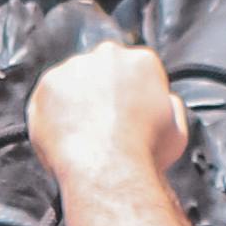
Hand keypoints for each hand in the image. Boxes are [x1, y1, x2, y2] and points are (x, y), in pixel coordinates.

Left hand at [26, 40, 186, 186]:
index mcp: (142, 61)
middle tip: (103, 125)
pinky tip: (65, 136)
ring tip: (83, 135)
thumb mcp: (177, 130)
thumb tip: (164, 101)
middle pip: (102, 71)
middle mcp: (107, 56)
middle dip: (101, 92)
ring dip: (75, 102)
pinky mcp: (48, 84)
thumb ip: (169, 107)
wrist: (109, 169)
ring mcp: (74, 68)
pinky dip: (52, 114)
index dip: (130, 95)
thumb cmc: (145, 154)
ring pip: (73, 82)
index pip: (134, 70)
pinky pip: (48, 98)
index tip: (126, 114)